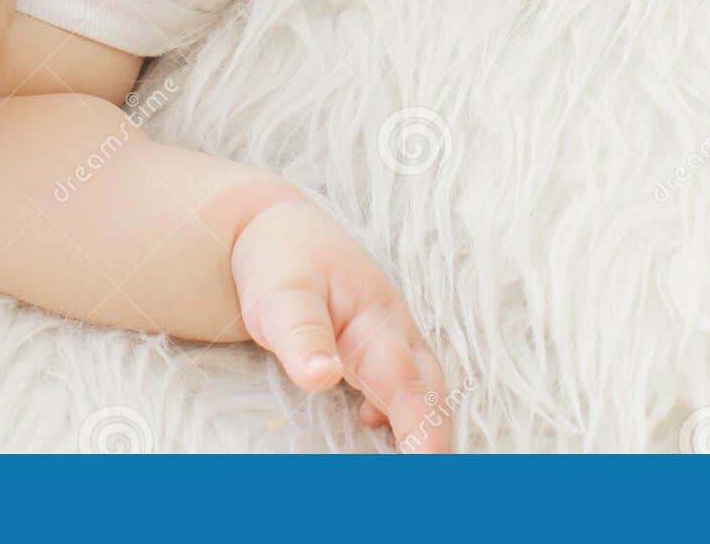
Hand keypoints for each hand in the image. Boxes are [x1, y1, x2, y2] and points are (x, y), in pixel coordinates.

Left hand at [229, 197, 455, 452]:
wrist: (274, 229)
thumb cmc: (281, 262)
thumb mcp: (283, 295)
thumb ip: (302, 337)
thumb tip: (323, 377)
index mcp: (376, 320)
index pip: (406, 385)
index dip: (421, 430)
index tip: (427, 468)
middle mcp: (394, 331)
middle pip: (429, 390)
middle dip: (436, 436)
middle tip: (431, 480)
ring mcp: (390, 337)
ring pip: (423, 387)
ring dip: (425, 428)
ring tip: (417, 468)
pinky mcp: (376, 347)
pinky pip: (405, 385)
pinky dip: (405, 416)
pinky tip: (380, 432)